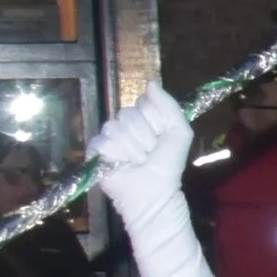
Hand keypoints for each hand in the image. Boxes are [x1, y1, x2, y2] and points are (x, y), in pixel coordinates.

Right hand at [87, 82, 194, 228]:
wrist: (154, 193)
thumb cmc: (168, 166)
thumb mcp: (180, 133)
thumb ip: (170, 106)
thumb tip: (151, 83)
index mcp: (144, 117)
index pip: (144, 102)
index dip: (154, 121)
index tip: (160, 138)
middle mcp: (125, 124)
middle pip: (129, 114)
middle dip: (144, 137)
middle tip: (148, 155)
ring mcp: (110, 137)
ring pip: (116, 127)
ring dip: (132, 149)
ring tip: (137, 162)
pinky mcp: (97, 151)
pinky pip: (102, 141)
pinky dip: (115, 155)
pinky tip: (122, 165)